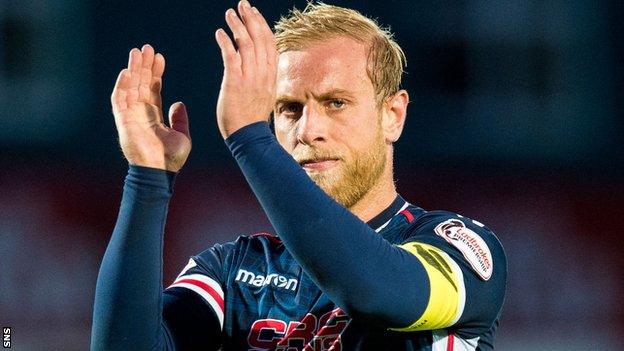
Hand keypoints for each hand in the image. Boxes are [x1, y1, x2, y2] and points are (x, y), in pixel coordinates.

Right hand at [111, 44, 190, 171]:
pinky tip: (127, 71)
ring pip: (130, 87)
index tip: (160, 57)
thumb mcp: (182, 135)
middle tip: (148, 47)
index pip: (153, 88)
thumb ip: (180, 119)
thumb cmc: (171, 158)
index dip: (156, 73)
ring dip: (133, 69)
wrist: (159, 173)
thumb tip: (179, 102)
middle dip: (144, 65)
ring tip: (138, 52)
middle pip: (141, 84)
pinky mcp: (123, 121)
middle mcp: (140, 113)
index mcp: (154, 115)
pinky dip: (122, 85)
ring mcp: (130, 116)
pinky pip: (119, 100)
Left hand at [215, 0, 277, 138]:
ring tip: (229, 13)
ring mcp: (250, 78)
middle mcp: (263, 74)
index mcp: (271, 75)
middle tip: (242, 4)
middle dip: (251, 19)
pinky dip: (226, 43)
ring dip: (238, 26)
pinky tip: (219, 33)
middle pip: (260, 39)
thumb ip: (263, 77)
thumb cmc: (251, 117)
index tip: (254, 13)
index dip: (262, 26)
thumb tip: (260, 65)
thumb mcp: (264, 94)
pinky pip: (231, 58)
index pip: (270, 44)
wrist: (247, 136)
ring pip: (247, 45)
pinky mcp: (235, 83)